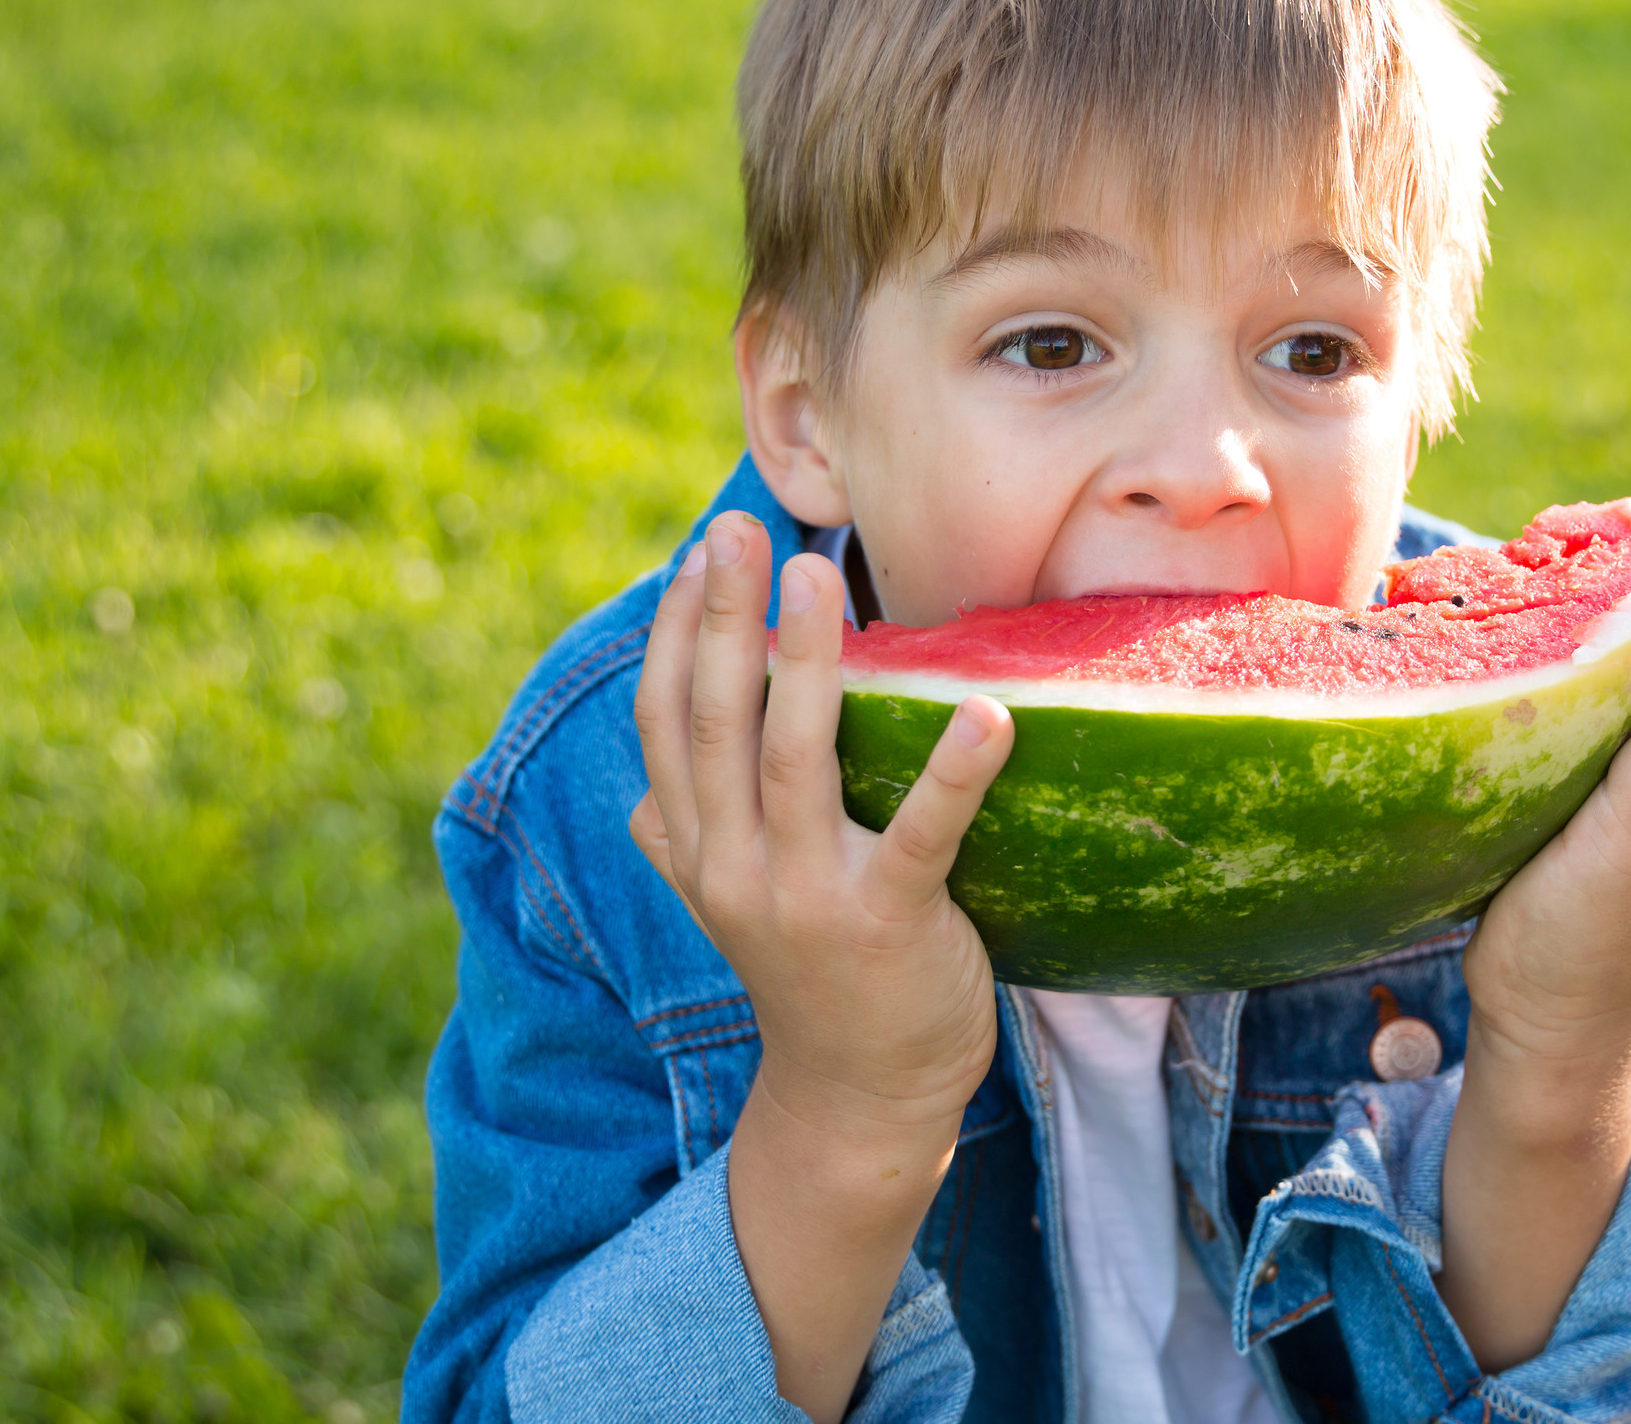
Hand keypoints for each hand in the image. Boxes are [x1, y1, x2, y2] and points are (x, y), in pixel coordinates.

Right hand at [628, 510, 1012, 1144]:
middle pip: (718, 723)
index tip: (702, 553)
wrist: (860, 1100)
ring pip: (795, 760)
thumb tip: (643, 798)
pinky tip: (988, 713)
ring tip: (821, 578)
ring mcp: (807, 898)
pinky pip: (922, 835)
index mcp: (698, 849)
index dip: (679, 635)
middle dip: (725, 619)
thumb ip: (689, 845)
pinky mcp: (889, 924)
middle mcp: (736, 868)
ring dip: (807, 662)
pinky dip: (953, 771)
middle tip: (744, 530)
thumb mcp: (731, 908)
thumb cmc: (812, 978)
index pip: (667, 723)